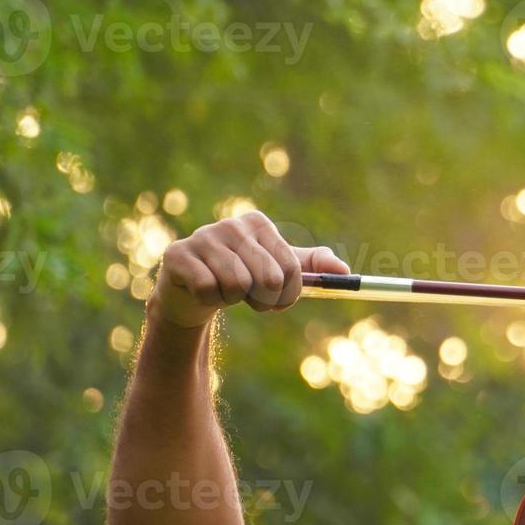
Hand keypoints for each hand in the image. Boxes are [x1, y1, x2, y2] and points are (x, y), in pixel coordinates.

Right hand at [150, 210, 349, 328]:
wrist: (192, 290)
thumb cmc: (241, 276)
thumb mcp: (278, 269)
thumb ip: (312, 267)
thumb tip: (345, 271)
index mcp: (258, 223)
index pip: (290, 268)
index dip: (289, 294)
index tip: (278, 299)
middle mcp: (231, 224)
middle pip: (268, 278)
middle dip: (263, 300)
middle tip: (250, 297)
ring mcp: (203, 237)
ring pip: (238, 286)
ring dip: (234, 300)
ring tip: (224, 290)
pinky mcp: (179, 255)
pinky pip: (209, 290)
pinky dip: (211, 300)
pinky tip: (204, 290)